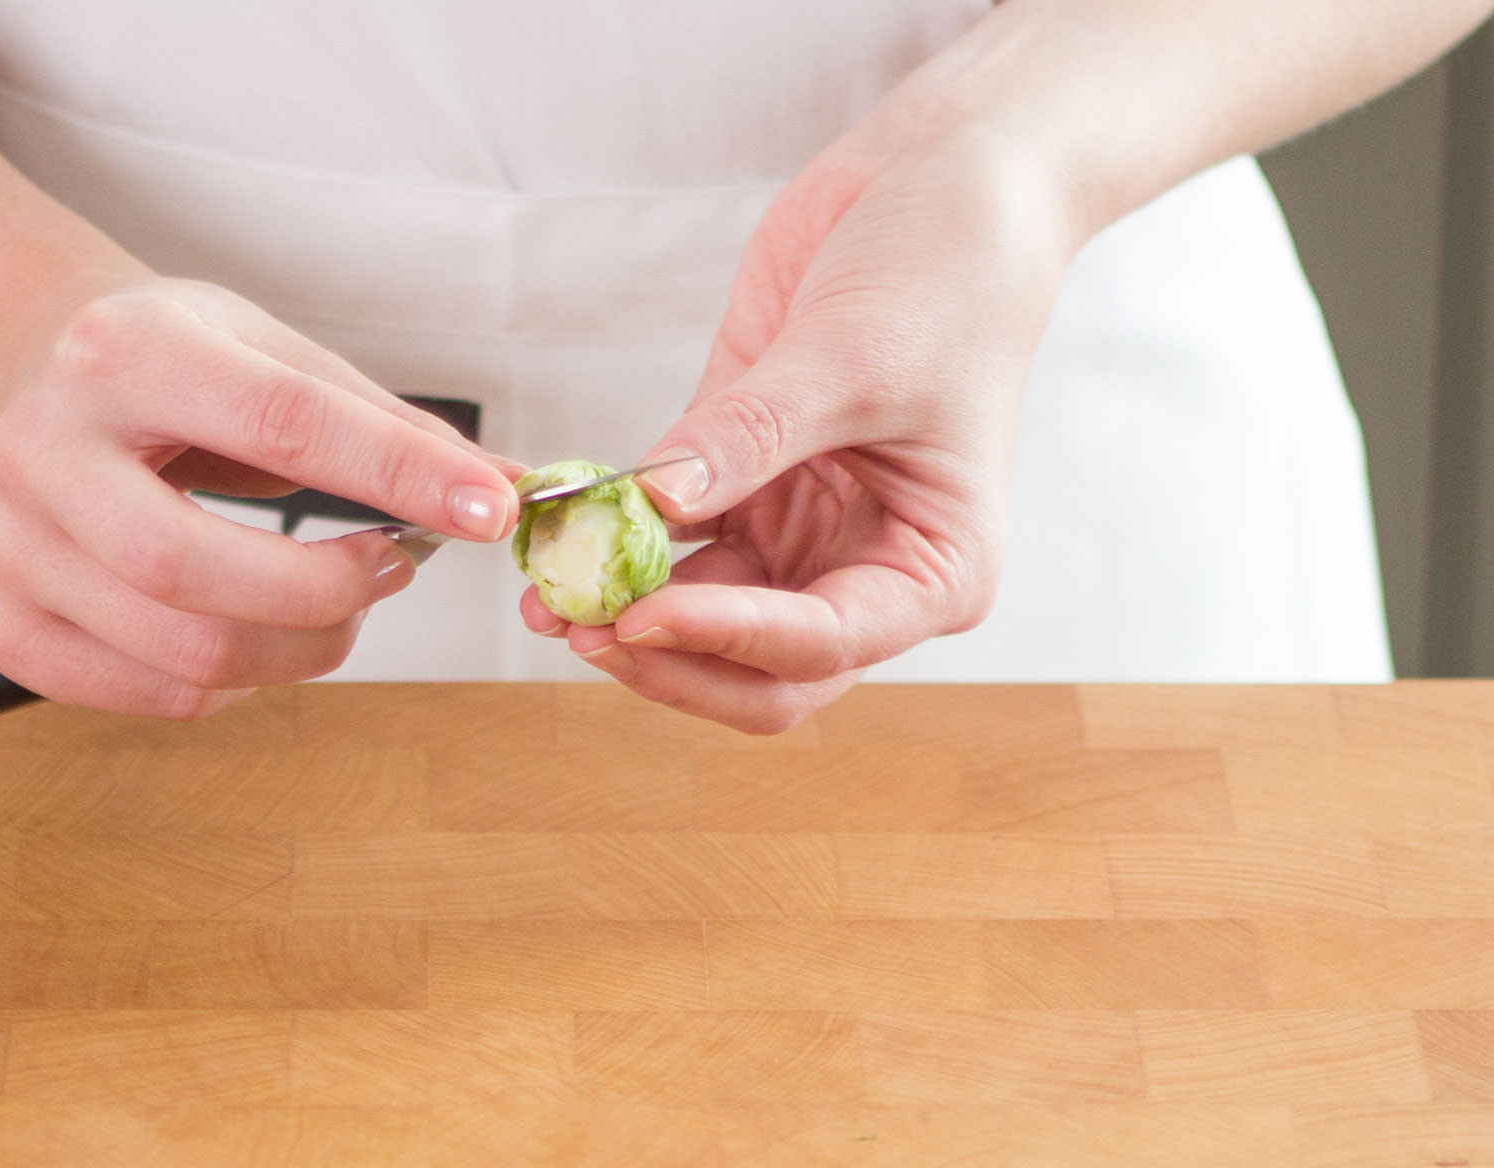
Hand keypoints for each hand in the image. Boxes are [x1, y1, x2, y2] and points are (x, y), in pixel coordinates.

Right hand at [0, 278, 518, 716]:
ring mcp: (11, 546)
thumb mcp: (267, 349)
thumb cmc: (165, 362)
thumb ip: (383, 424)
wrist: (24, 369)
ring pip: (184, 654)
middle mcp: (43, 448)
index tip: (490, 509)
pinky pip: (154, 697)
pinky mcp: (3, 623)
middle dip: (329, 594)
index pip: (284, 425)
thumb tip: (507, 487)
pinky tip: (252, 635)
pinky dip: (234, 686)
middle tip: (392, 573)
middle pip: (197, 570)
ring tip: (335, 608)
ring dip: (299, 651)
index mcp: (123, 353)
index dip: (402, 477)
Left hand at [522, 122, 1076, 732]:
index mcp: (933, 570)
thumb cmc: (951, 269)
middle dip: (669, 659)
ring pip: (701, 614)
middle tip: (582, 628)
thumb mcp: (854, 355)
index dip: (726, 639)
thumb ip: (750, 436)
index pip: (820, 644)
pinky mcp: (742, 479)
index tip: (641, 615)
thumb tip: (654, 503)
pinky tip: (554, 530)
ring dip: (624, 610)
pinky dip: (613, 539)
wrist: (944, 174)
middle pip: (757, 667)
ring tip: (541, 594)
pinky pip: (669, 535)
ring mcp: (798, 528)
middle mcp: (865, 568)